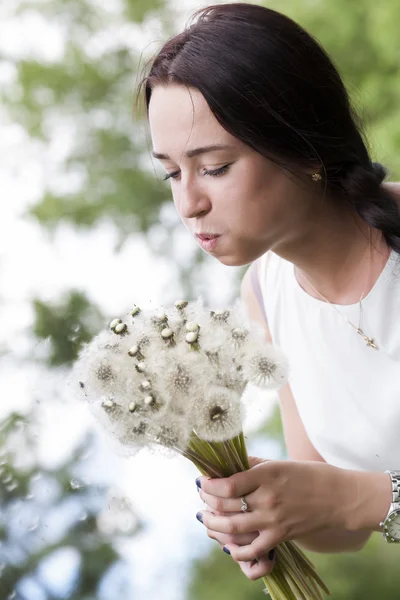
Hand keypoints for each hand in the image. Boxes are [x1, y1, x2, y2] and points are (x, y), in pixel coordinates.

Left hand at [196, 456, 348, 578]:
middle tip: (202, 499)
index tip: (202, 482)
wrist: (339, 497)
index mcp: (267, 475)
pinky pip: (253, 550)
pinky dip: (237, 551)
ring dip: (214, 525)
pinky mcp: (281, 536)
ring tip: (206, 520)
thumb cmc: (309, 475)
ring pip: (234, 528)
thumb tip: (228, 466)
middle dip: (207, 503)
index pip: (228, 484)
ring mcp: (274, 520)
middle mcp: (268, 498)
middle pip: (226, 506)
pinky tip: (228, 545)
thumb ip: (253, 465)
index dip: (209, 485)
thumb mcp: (279, 463)